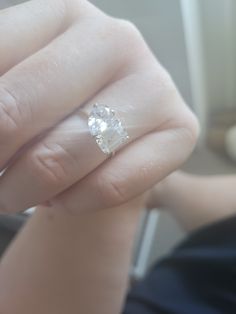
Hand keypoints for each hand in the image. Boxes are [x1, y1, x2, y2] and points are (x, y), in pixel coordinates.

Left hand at [0, 0, 198, 213]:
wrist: (114, 136)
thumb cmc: (60, 110)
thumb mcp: (18, 89)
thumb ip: (1, 97)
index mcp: (63, 13)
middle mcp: (115, 40)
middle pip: (16, 113)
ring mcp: (155, 84)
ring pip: (63, 157)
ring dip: (24, 191)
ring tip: (19, 192)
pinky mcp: (181, 129)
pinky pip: (110, 186)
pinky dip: (72, 203)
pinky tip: (65, 196)